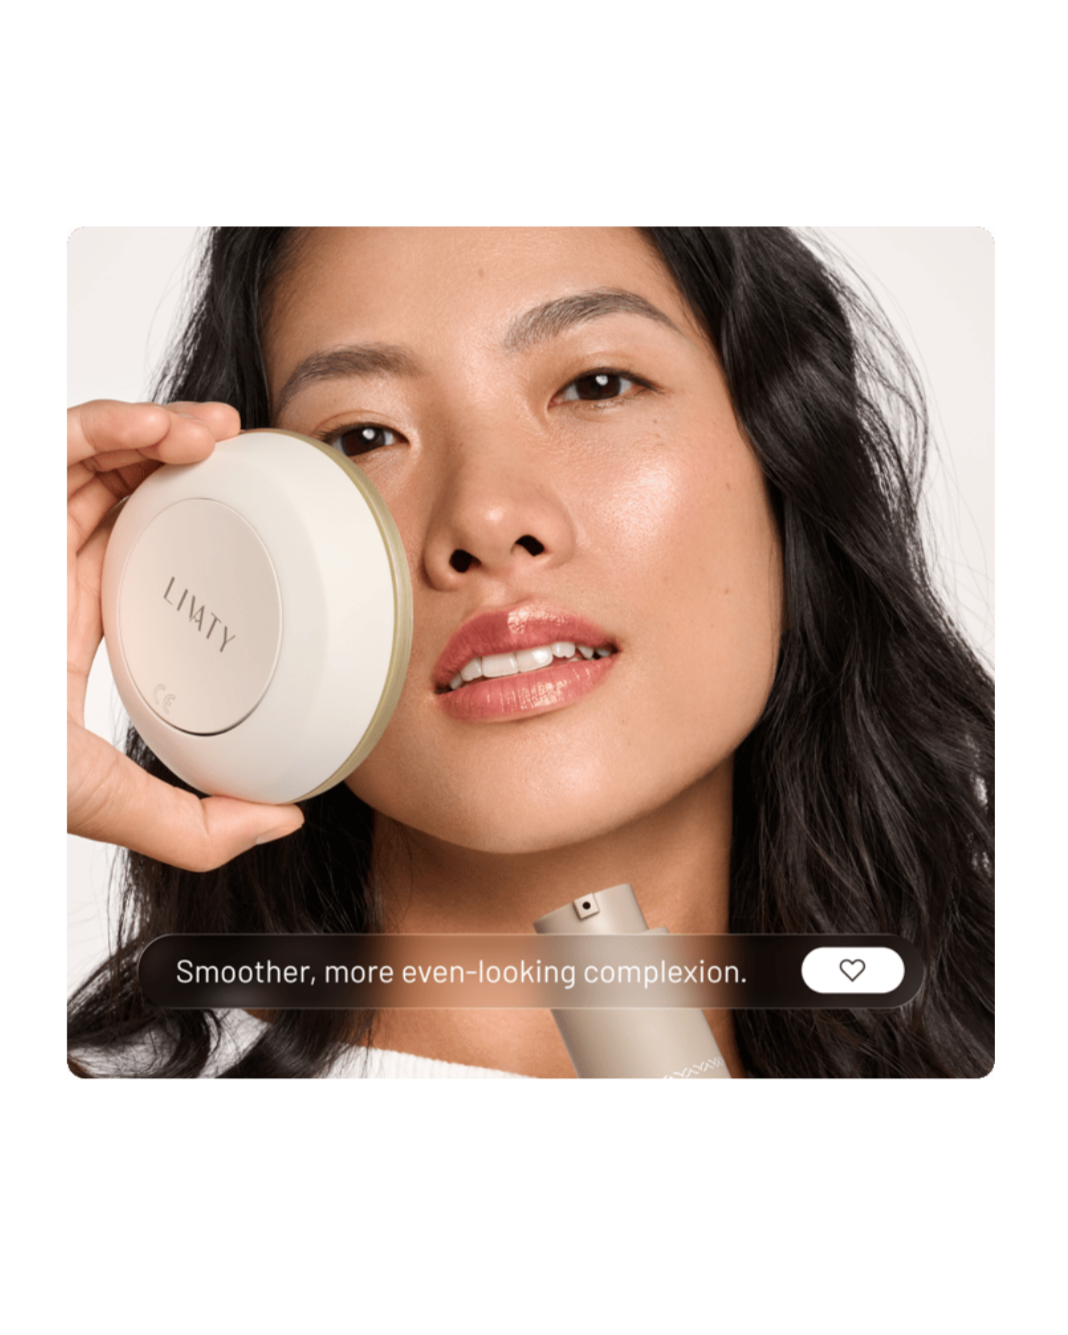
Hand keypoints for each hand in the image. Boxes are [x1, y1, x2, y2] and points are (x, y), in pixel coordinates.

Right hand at [66, 400, 304, 870]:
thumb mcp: (99, 799)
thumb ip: (190, 826)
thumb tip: (284, 821)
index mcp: (81, 618)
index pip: (151, 552)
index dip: (208, 525)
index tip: (272, 517)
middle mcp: (53, 566)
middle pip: (130, 488)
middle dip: (191, 460)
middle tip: (250, 451)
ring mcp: (31, 531)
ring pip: (98, 453)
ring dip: (164, 429)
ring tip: (221, 432)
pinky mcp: (18, 500)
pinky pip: (59, 442)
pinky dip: (110, 424)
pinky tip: (164, 427)